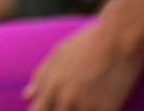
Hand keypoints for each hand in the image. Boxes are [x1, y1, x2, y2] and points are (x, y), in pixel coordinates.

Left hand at [23, 21, 143, 110]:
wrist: (118, 39)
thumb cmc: (86, 43)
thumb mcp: (57, 55)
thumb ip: (40, 77)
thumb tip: (26, 95)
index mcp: (51, 84)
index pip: (37, 110)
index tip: (48, 107)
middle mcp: (66, 97)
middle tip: (70, 102)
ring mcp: (87, 104)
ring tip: (85, 97)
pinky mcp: (108, 108)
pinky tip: (100, 105)